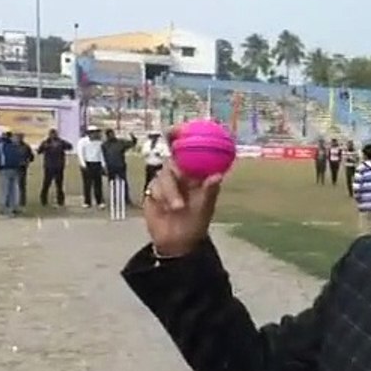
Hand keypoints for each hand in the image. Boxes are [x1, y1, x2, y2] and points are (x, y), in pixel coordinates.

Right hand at [143, 128, 222, 257]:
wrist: (177, 242)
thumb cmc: (196, 224)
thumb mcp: (205, 208)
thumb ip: (209, 191)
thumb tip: (217, 175)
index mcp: (197, 175)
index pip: (193, 152)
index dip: (187, 137)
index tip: (184, 128)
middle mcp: (182, 175)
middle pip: (174, 157)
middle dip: (171, 152)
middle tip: (172, 143)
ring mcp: (167, 183)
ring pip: (165, 174)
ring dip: (171, 190)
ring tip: (178, 207)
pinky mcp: (153, 192)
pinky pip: (155, 187)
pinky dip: (161, 197)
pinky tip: (166, 209)